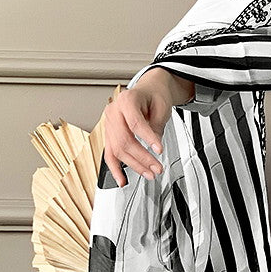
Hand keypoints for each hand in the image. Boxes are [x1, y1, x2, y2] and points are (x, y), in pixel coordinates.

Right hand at [100, 69, 189, 187]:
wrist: (148, 91)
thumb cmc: (154, 96)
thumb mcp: (161, 107)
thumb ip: (156, 127)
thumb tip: (154, 149)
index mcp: (126, 100)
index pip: (135, 123)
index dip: (148, 138)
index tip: (159, 150)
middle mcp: (113, 111)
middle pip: (124, 140)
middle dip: (142, 158)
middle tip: (157, 168)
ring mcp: (109, 124)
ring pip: (117, 150)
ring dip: (134, 165)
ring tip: (149, 174)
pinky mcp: (109, 135)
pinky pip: (109, 154)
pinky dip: (115, 169)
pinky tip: (122, 180)